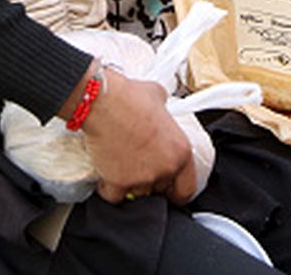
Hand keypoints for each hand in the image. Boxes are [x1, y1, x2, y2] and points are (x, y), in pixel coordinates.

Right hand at [66, 66, 196, 203]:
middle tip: (138, 162)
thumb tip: (158, 107)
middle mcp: (165, 167)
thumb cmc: (129, 97)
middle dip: (149, 178)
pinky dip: (108, 188)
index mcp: (181, 150)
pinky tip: (106, 173)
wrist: (103, 102)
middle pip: (160, 188)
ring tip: (121, 163)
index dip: (176, 189)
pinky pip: (114, 196)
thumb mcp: (157, 95)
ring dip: (130, 183)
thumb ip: (163, 109)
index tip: (170, 189)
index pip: (187, 187)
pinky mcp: (118, 182)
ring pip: (137, 193)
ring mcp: (142, 178)